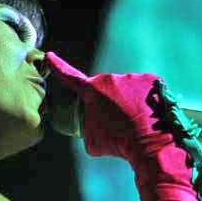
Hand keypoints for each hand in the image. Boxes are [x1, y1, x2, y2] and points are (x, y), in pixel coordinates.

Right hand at [44, 52, 178, 169]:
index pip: (70, 76)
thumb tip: (92, 125)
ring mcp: (132, 78)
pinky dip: (146, 99)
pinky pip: (144, 88)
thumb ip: (88, 126)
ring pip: (126, 87)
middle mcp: (110, 79)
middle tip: (117, 120)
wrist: (150, 144)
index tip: (50, 56)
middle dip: (108, 100)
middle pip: (105, 88)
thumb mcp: (92, 141)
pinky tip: (148, 114)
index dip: (58, 66)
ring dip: (128, 100)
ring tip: (135, 120)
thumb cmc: (118, 144)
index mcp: (91, 90)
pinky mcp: (152, 80)